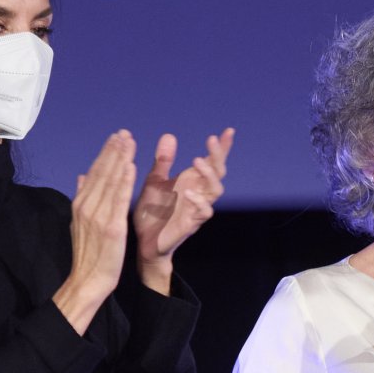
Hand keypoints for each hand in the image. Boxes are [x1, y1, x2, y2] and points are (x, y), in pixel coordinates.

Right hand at [53, 130, 136, 333]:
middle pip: (102, 172)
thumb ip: (82, 198)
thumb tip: (81, 177)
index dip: (105, 153)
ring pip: (111, 181)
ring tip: (129, 141)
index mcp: (81, 204)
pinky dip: (125, 180)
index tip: (115, 137)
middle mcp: (88, 206)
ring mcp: (98, 216)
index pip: (95, 173)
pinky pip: (119, 199)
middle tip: (124, 132)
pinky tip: (131, 165)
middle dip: (114, 150)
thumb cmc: (88, 254)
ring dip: (120, 158)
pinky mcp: (111, 226)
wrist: (88, 280)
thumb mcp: (80, 223)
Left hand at [133, 128, 233, 292]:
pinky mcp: (191, 224)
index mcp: (191, 181)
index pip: (211, 161)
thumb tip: (169, 135)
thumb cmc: (152, 212)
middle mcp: (199, 193)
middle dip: (217, 155)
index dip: (222, 148)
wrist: (144, 241)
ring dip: (209, 175)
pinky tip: (188, 192)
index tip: (229, 131)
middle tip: (211, 139)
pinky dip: (199, 201)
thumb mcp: (154, 181)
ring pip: (215, 190)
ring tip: (197, 161)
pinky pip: (204, 213)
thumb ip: (163, 161)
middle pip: (218, 172)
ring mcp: (197, 209)